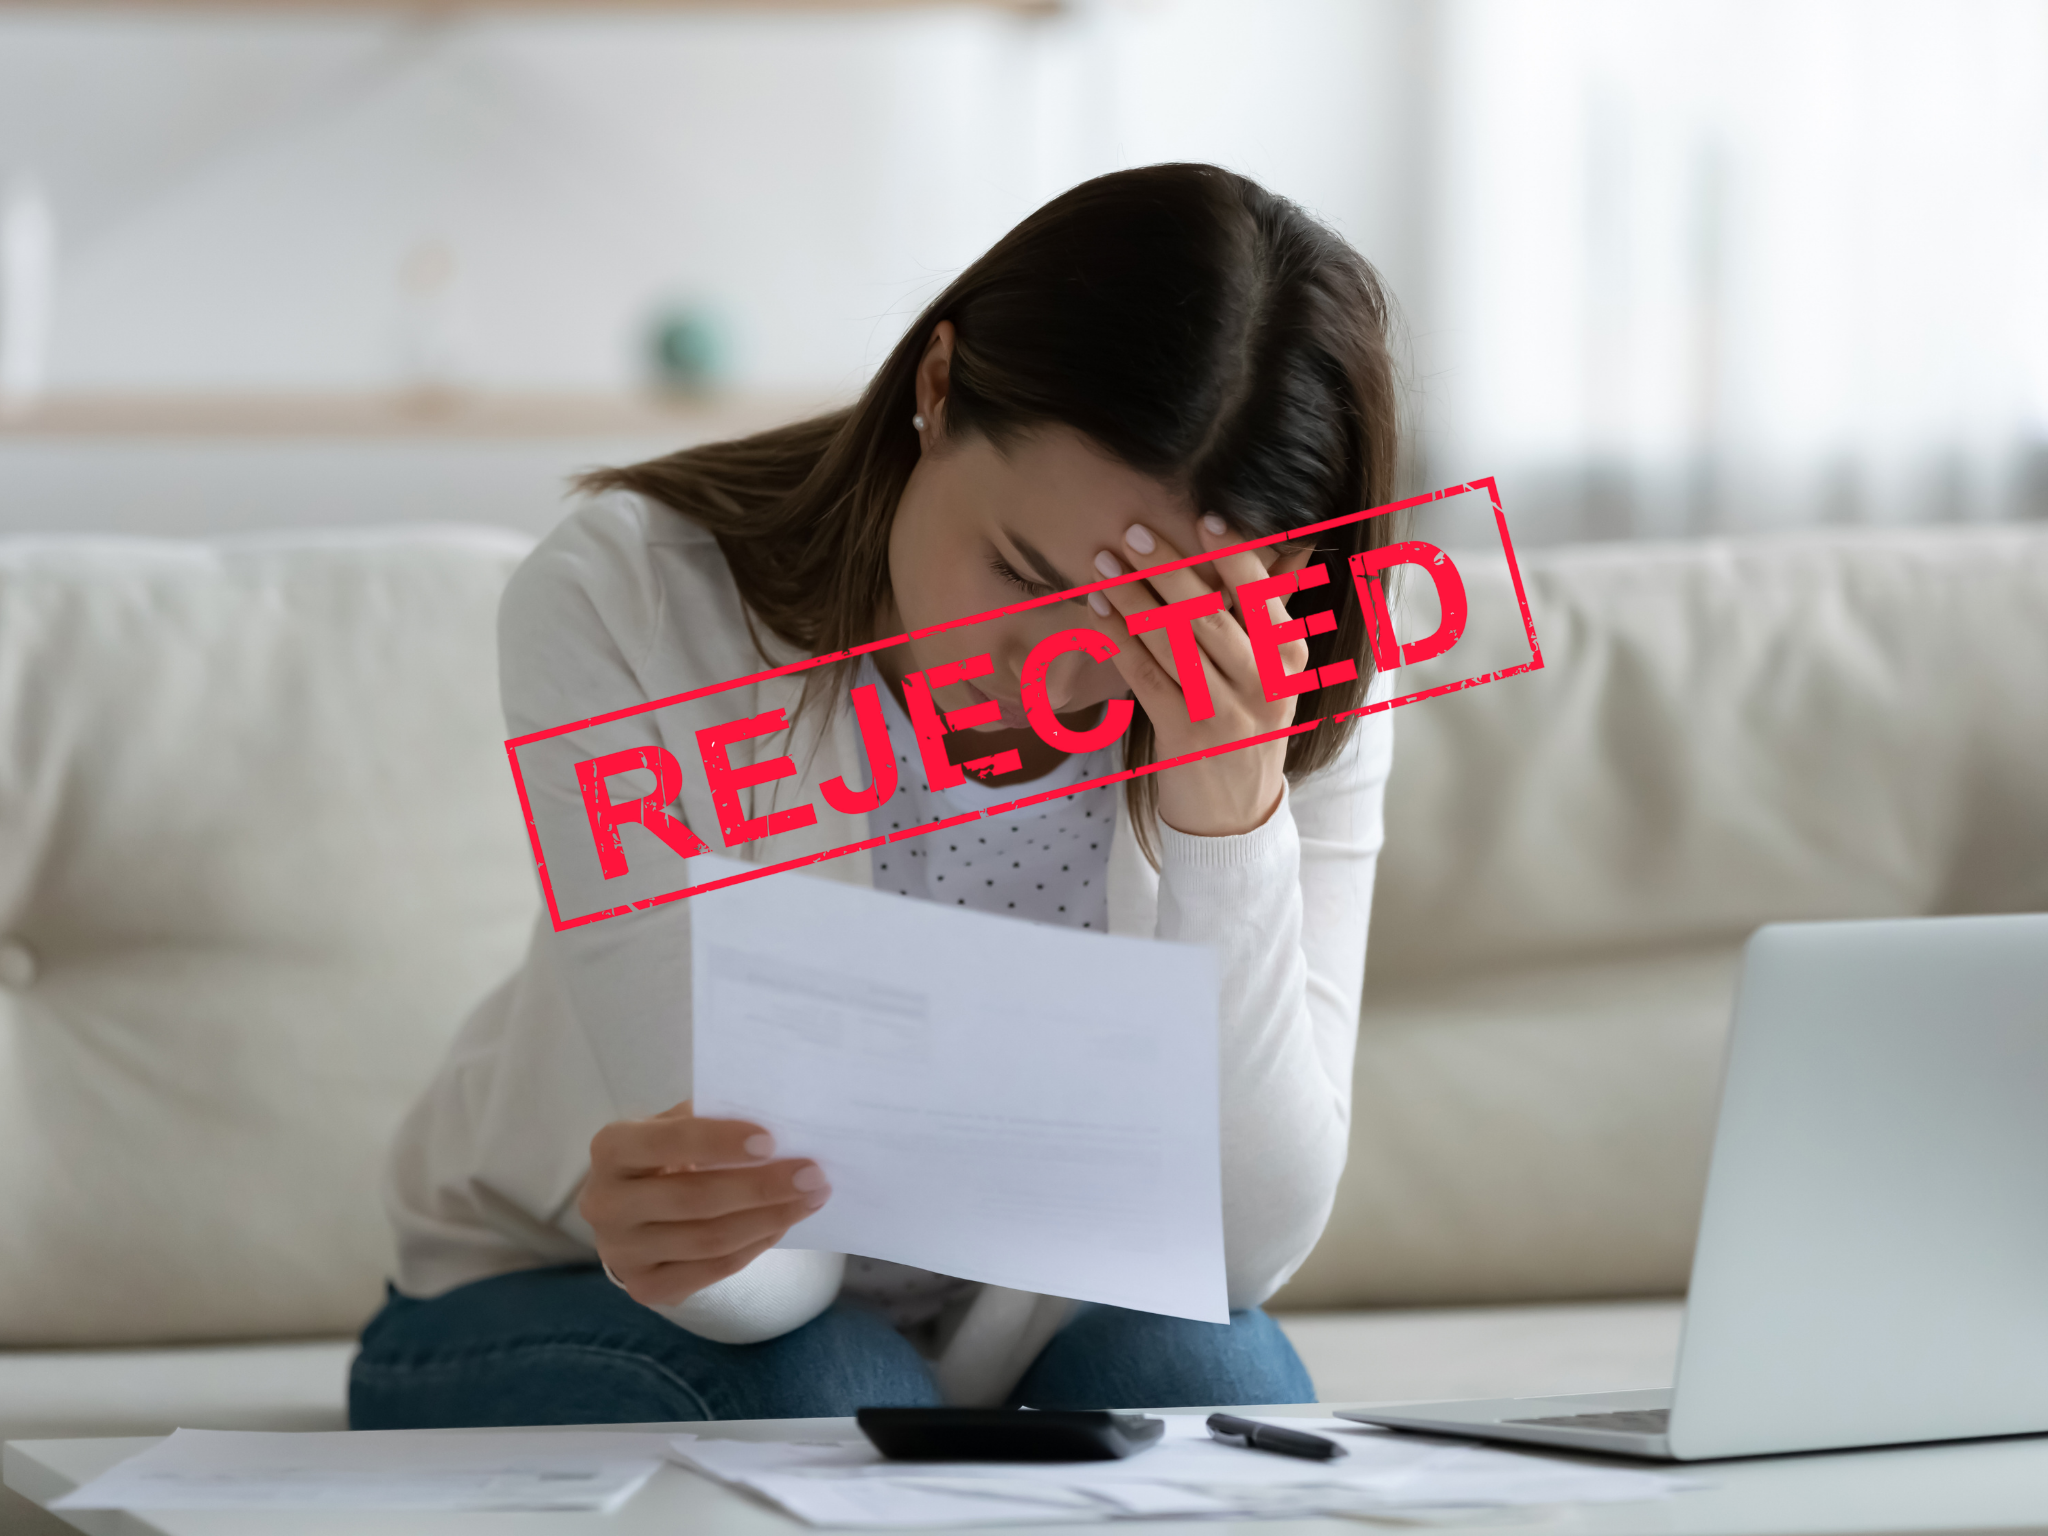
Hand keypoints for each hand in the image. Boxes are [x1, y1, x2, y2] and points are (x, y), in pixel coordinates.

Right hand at [578, 1100, 829, 1306]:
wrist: (633, 1213)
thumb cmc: (664, 1155)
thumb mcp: (674, 1125)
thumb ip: (709, 1119)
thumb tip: (774, 1117)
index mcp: (611, 1149)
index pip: (664, 1142)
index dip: (718, 1141)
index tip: (771, 1140)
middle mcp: (605, 1203)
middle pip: (694, 1199)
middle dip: (761, 1186)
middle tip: (813, 1174)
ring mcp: (621, 1252)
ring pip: (710, 1239)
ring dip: (770, 1218)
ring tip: (811, 1198)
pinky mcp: (645, 1287)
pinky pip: (714, 1269)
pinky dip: (756, 1244)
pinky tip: (783, 1223)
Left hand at [1090, 516, 1313, 837]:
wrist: (1235, 809)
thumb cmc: (1249, 722)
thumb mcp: (1276, 670)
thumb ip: (1273, 611)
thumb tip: (1292, 543)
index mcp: (1289, 656)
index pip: (1263, 595)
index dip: (1235, 554)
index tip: (1206, 515)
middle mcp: (1263, 682)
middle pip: (1210, 614)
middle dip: (1169, 569)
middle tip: (1134, 530)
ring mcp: (1224, 711)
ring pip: (1173, 642)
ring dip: (1133, 597)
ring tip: (1103, 561)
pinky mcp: (1184, 734)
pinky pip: (1145, 675)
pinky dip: (1119, 637)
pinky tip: (1098, 609)